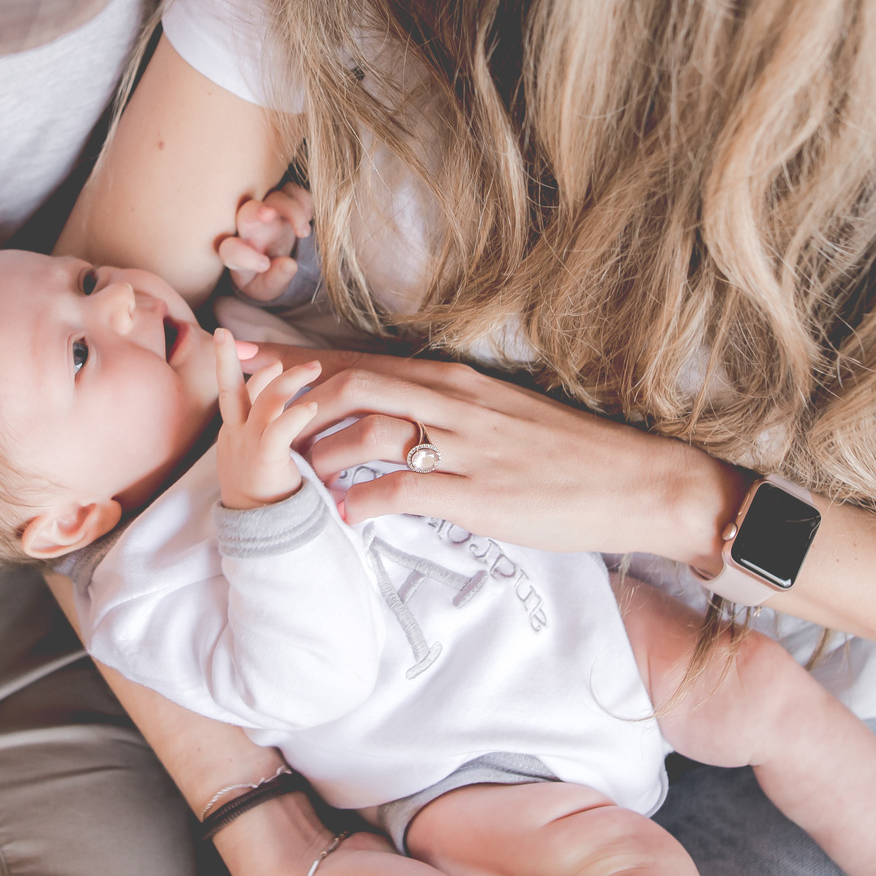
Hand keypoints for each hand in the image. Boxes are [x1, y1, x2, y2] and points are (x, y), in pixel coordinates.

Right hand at [214, 328, 320, 509]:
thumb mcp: (267, 459)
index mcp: (234, 436)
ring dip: (288, 381)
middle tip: (230, 334)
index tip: (269, 358)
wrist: (262, 535)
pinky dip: (296, 414)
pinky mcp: (263, 461)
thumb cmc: (271, 498)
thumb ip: (273, 433)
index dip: (250, 373)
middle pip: (228, 389)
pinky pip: (277, 430)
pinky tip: (313, 405)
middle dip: (225, 359)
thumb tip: (294, 410)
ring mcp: (245, 448)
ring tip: (313, 369)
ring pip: (262, 403)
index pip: (238, 395)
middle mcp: (234, 438)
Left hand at [216, 182, 313, 301]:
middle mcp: (247, 228)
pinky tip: (308, 217)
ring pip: (274, 197)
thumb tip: (289, 264)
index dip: (245, 255)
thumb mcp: (266, 289)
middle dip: (257, 210)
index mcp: (235, 253)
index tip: (264, 265)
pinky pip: (292, 191)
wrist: (271, 264)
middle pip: (248, 211)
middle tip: (269, 215)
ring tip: (303, 232)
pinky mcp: (284, 204)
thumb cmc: (262, 278)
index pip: (231, 250)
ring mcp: (267, 212)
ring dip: (291, 209)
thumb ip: (275, 279)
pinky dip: (303, 200)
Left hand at [244, 346, 743, 566]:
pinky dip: (361, 501)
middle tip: (239, 406)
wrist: (636, 482)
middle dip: (287, 392)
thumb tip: (392, 416)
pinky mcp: (477, 492)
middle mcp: (452, 400)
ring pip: (366, 427)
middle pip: (348, 380)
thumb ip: (444, 411)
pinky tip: (336, 517)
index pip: (361, 359)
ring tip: (279, 470)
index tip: (248, 361)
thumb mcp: (499, 416)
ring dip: (315, 448)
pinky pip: (402, 488)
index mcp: (454, 379)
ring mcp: (464, 444)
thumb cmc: (569, 455)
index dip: (299, 361)